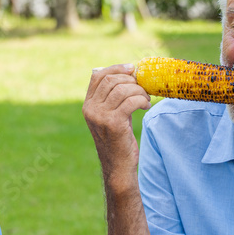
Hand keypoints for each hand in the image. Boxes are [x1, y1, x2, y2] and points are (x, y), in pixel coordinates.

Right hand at [83, 63, 152, 190]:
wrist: (118, 166)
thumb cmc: (118, 139)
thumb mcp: (111, 116)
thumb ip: (113, 98)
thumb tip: (129, 73)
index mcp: (88, 105)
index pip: (98, 76)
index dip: (116, 68)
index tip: (132, 68)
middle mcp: (90, 109)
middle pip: (112, 80)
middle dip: (132, 80)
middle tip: (143, 88)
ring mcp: (100, 116)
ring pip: (123, 89)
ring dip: (139, 91)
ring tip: (146, 99)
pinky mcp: (113, 123)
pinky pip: (131, 101)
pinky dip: (142, 100)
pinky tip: (146, 106)